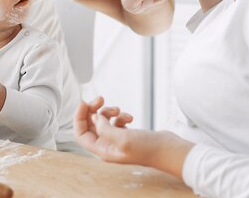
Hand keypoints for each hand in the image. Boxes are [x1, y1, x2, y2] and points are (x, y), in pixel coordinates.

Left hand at [74, 96, 194, 177]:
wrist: (169, 149)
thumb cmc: (148, 148)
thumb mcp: (123, 139)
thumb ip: (104, 129)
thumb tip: (93, 118)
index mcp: (103, 150)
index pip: (81, 134)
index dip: (79, 117)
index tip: (84, 102)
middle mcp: (108, 145)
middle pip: (91, 125)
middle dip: (93, 110)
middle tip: (100, 98)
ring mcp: (117, 139)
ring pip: (103, 121)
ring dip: (108, 111)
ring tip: (119, 110)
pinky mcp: (126, 134)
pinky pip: (115, 121)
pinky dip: (120, 115)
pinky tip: (129, 117)